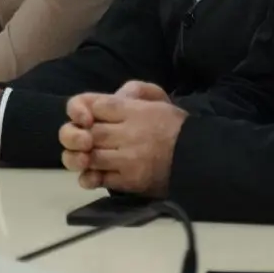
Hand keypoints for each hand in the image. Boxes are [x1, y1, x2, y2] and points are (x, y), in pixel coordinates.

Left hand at [58, 92, 185, 193]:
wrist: (197, 157)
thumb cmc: (174, 126)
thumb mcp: (156, 98)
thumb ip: (132, 91)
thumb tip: (108, 98)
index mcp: (134, 110)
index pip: (93, 105)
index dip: (81, 110)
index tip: (86, 117)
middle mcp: (128, 133)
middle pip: (87, 132)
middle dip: (77, 136)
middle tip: (82, 140)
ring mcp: (128, 159)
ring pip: (89, 157)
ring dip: (80, 157)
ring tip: (85, 156)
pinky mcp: (130, 181)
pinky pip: (99, 180)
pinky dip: (89, 177)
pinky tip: (92, 173)